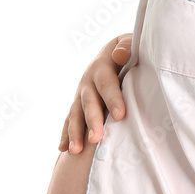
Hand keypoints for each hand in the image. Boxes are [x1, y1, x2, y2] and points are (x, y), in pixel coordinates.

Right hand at [58, 33, 132, 153]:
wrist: (115, 51)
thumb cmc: (129, 50)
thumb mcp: (130, 42)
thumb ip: (126, 46)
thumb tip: (119, 55)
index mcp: (102, 66)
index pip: (107, 83)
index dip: (113, 99)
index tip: (121, 115)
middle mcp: (88, 81)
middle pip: (89, 102)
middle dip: (91, 121)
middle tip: (96, 138)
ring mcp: (81, 93)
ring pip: (76, 113)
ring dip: (75, 132)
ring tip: (76, 151)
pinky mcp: (79, 104)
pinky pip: (70, 119)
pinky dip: (66, 134)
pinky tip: (64, 149)